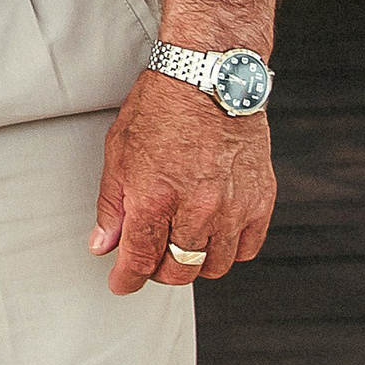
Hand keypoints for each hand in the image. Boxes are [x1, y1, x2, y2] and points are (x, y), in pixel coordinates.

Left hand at [92, 67, 275, 293]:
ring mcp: (232, 207)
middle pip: (178, 270)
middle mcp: (196, 208)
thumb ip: (112, 204)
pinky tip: (214, 236)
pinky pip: (247, 248)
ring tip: (180, 245)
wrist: (208, 79)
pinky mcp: (260, 202)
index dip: (127, 279)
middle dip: (158, 272)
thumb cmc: (161, 107)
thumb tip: (103, 244)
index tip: (121, 284)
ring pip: (214, 266)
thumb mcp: (119, 151)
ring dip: (194, 264)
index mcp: (154, 196)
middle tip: (149, 262)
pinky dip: (229, 250)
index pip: (140, 258)